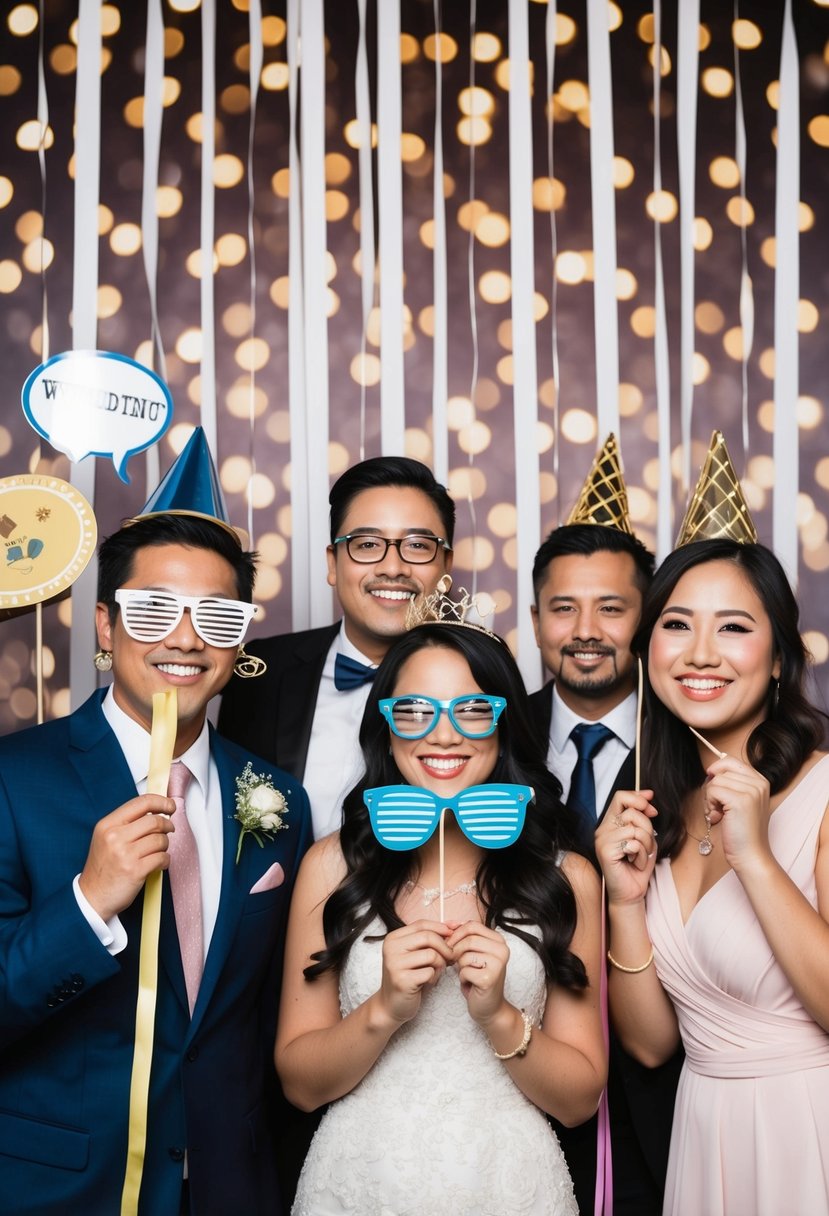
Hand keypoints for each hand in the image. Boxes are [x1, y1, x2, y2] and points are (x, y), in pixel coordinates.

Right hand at [78, 795, 175, 920]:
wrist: (92, 897)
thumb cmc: (102, 868)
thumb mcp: (106, 838)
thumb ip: (127, 823)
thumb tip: (156, 811)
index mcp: (108, 825)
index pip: (141, 803)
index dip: (161, 802)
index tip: (170, 805)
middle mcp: (115, 837)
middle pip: (155, 821)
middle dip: (167, 825)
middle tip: (169, 829)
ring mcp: (125, 854)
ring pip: (160, 840)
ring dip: (165, 845)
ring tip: (159, 850)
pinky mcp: (135, 871)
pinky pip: (162, 858)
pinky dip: (165, 860)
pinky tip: (159, 863)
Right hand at [378, 920, 453, 1026]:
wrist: (391, 1005)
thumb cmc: (408, 977)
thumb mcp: (415, 954)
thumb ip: (430, 938)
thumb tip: (454, 924)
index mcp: (393, 938)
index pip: (422, 924)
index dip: (441, 928)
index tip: (454, 935)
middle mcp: (391, 948)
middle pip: (428, 937)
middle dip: (445, 947)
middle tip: (450, 958)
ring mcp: (395, 964)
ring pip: (431, 954)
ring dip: (440, 965)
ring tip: (436, 973)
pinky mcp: (402, 980)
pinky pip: (430, 972)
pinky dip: (435, 977)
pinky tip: (429, 982)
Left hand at [448, 920, 509, 1025]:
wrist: (490, 1007)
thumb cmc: (478, 978)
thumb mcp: (473, 953)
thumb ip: (465, 937)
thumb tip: (449, 923)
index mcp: (499, 940)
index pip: (472, 925)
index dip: (456, 934)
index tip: (449, 944)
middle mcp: (502, 950)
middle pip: (468, 940)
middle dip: (456, 951)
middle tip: (453, 961)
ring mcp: (498, 964)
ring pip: (465, 955)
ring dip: (460, 966)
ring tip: (467, 973)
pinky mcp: (489, 979)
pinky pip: (464, 971)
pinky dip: (463, 978)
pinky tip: (470, 983)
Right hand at [595, 789, 658, 905]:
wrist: (631, 893)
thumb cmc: (637, 866)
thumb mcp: (644, 837)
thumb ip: (643, 817)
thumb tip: (648, 795)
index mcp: (610, 823)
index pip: (620, 797)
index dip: (639, 798)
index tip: (652, 807)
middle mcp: (603, 829)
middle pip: (632, 812)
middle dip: (647, 828)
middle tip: (646, 845)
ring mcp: (602, 840)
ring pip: (634, 828)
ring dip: (645, 845)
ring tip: (640, 856)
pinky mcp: (605, 851)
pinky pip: (632, 843)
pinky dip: (641, 855)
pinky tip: (635, 863)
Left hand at [703, 756, 770, 870]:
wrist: (751, 855)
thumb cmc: (742, 832)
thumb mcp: (742, 802)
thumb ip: (733, 784)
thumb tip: (712, 769)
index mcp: (761, 781)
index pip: (730, 761)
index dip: (717, 771)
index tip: (713, 787)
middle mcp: (759, 783)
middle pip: (721, 771)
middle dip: (712, 789)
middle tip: (717, 808)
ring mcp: (751, 791)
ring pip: (715, 781)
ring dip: (710, 799)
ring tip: (719, 814)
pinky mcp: (740, 800)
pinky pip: (712, 791)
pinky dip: (709, 805)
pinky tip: (717, 818)